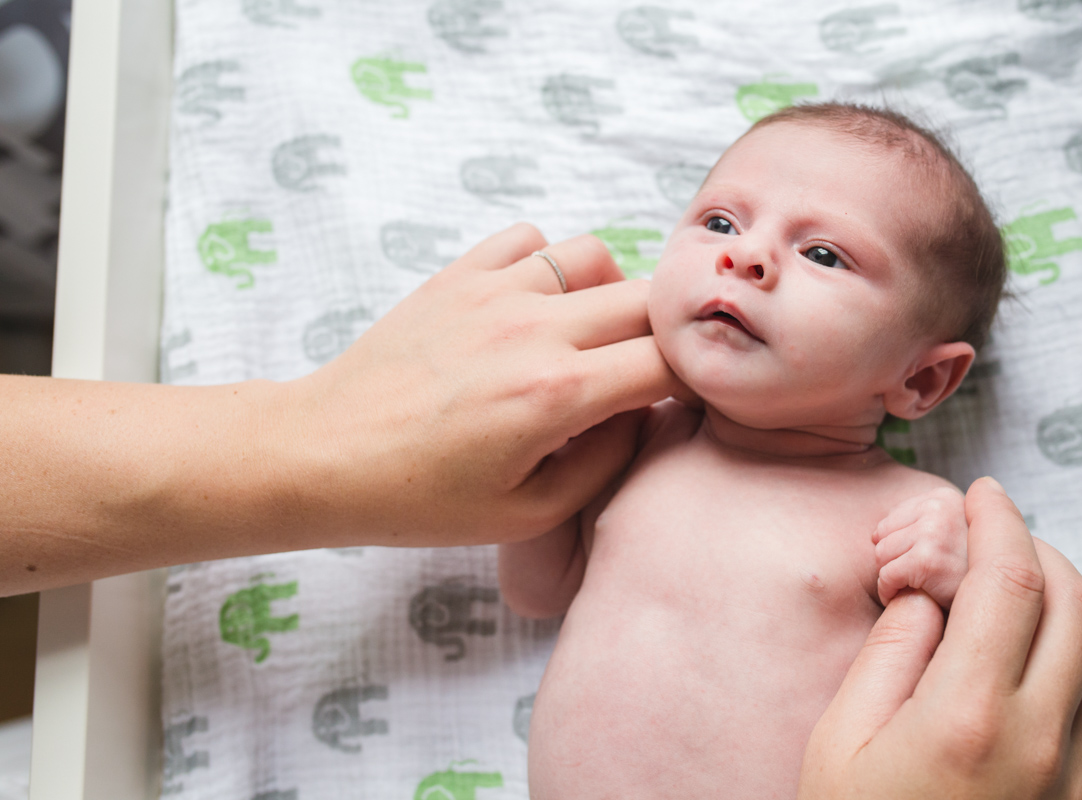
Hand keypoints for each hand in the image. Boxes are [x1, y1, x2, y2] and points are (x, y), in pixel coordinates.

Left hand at [281, 223, 686, 545]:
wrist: (323, 455)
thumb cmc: (417, 498)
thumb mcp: (525, 513)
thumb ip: (603, 463)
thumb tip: (639, 414)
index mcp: (556, 395)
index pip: (669, 361)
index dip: (693, 379)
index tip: (684, 398)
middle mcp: (532, 330)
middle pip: (646, 302)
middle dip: (664, 335)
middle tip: (646, 370)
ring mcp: (493, 293)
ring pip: (595, 256)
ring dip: (611, 292)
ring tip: (590, 336)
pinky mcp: (458, 277)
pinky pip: (530, 240)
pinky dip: (549, 265)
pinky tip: (536, 308)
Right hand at [799, 477, 1081, 799]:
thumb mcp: (839, 744)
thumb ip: (887, 656)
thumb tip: (925, 599)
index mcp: (969, 714)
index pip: (1010, 580)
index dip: (998, 521)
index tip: (981, 495)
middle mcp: (1042, 739)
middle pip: (1076, 604)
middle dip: (1039, 550)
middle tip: (995, 539)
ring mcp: (1078, 778)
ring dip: (1056, 612)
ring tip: (1002, 612)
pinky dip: (1077, 676)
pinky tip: (1031, 683)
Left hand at [874, 486, 967, 607]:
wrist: (993, 601)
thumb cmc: (966, 570)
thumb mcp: (950, 533)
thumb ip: (918, 524)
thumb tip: (872, 534)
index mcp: (944, 497)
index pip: (891, 519)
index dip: (898, 545)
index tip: (918, 562)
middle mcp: (940, 508)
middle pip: (882, 535)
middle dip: (892, 559)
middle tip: (916, 577)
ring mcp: (934, 533)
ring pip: (881, 555)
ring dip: (890, 576)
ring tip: (914, 586)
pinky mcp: (926, 560)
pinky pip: (886, 576)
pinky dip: (888, 592)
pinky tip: (904, 598)